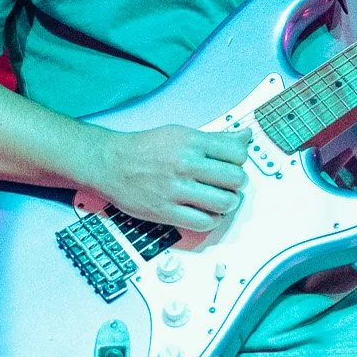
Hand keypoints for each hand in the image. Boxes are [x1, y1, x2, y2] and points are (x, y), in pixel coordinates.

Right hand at [86, 124, 250, 232]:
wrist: (111, 163)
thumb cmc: (146, 148)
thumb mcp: (181, 134)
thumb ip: (215, 138)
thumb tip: (245, 137)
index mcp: (191, 142)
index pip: (237, 153)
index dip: (238, 161)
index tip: (231, 165)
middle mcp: (185, 164)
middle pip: (236, 179)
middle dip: (236, 184)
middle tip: (227, 185)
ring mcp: (176, 189)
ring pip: (224, 203)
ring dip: (227, 204)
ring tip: (219, 200)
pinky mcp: (166, 211)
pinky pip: (204, 222)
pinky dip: (211, 220)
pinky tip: (206, 213)